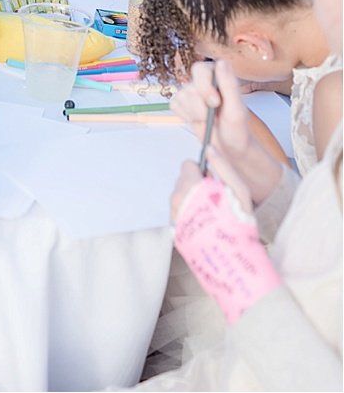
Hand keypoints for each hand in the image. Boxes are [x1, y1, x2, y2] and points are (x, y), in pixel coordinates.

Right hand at [171, 59, 282, 203]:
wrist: (230, 150)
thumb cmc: (237, 131)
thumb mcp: (237, 109)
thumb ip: (229, 85)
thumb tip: (221, 62)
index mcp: (219, 75)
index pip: (200, 69)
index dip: (204, 86)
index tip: (215, 103)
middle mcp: (204, 80)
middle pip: (189, 85)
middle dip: (199, 105)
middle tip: (211, 116)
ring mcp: (191, 92)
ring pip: (181, 96)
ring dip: (194, 113)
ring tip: (208, 120)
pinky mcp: (182, 104)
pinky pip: (174, 104)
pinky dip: (185, 116)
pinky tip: (198, 121)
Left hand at [171, 165, 279, 325]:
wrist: (235, 265)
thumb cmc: (240, 226)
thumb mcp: (239, 191)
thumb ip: (223, 168)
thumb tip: (210, 150)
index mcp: (191, 187)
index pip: (187, 165)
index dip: (201, 172)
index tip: (212, 181)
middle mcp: (177, 201)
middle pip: (181, 182)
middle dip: (195, 187)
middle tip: (215, 202)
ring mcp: (174, 218)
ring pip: (179, 200)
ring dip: (191, 203)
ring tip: (211, 217)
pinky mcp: (175, 234)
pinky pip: (179, 217)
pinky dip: (189, 218)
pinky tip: (205, 228)